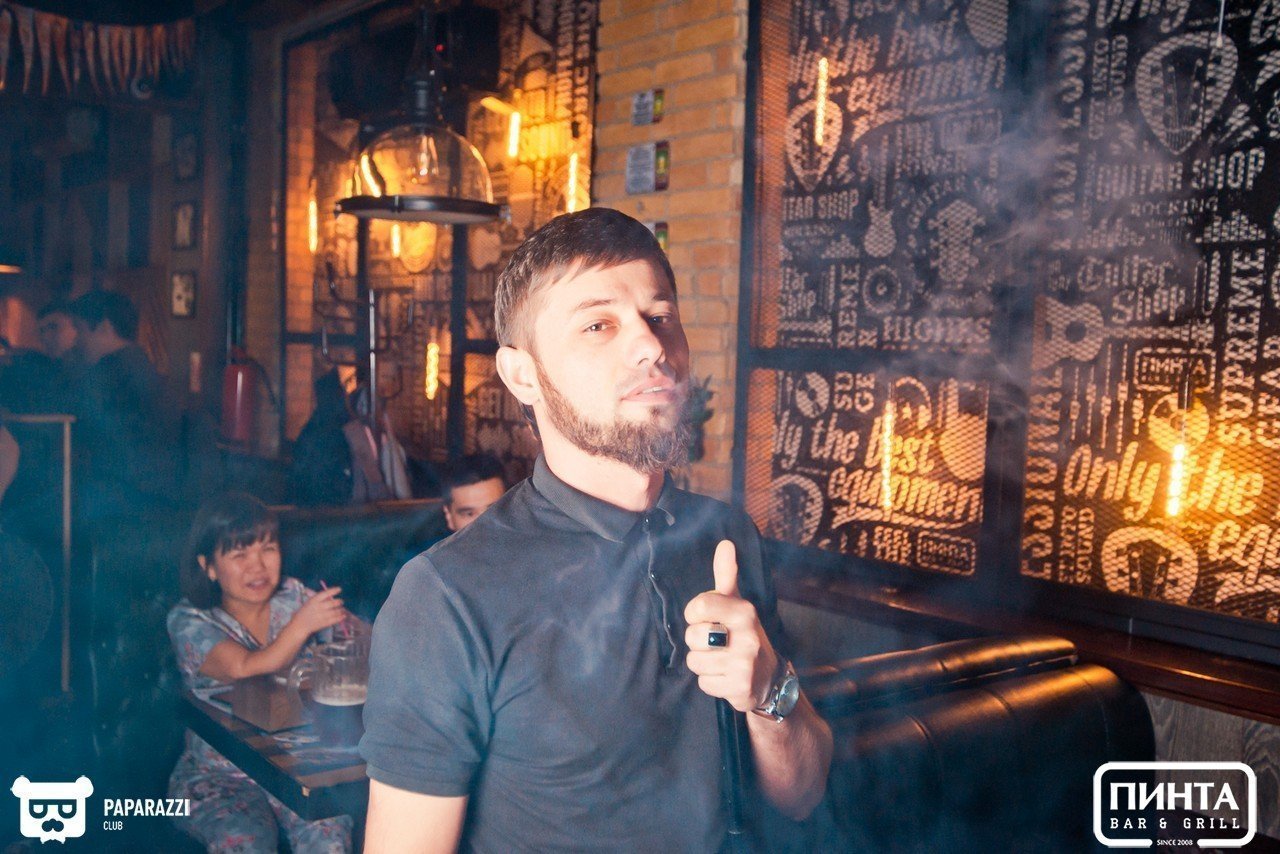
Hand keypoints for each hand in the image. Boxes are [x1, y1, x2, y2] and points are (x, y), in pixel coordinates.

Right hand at [290, 586, 348, 635]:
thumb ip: (319, 599)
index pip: (325, 593)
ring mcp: (322, 616)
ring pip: (335, 611)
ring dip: (341, 610)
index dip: (333, 591)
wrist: (299, 625)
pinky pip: (335, 619)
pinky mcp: (324, 623)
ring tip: (343, 609)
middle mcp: (318, 607)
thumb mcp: (309, 602)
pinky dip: (340, 617)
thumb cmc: (304, 612)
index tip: (339, 589)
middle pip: (332, 603)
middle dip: (339, 602)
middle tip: (341, 601)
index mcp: (313, 600)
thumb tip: (331, 595)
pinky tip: (343, 616)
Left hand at [683, 540, 777, 711]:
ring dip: (703, 663)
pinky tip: (725, 676)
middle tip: (716, 643)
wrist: (768, 678)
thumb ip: (726, 575)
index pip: (698, 607)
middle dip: (697, 642)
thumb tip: (725, 544)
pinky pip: (703, 683)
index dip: (694, 614)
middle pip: (692, 637)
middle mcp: (747, 636)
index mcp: (744, 612)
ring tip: (720, 660)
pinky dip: (710, 682)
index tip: (705, 618)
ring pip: (695, 662)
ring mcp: (745, 664)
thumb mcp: (737, 604)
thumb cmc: (744, 634)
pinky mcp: (741, 688)